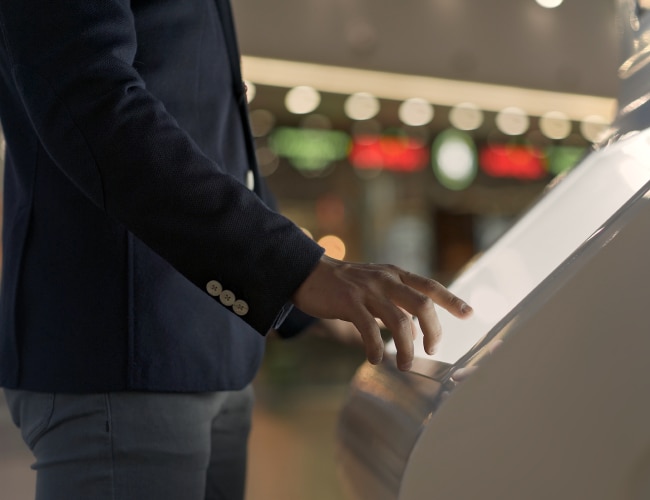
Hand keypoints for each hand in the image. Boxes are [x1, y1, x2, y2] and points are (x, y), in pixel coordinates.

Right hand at [291, 255, 472, 370]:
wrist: (308, 273)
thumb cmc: (344, 283)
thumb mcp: (375, 281)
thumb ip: (396, 297)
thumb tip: (416, 324)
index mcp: (395, 274)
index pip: (430, 285)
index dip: (451, 300)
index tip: (468, 314)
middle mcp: (386, 279)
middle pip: (422, 305)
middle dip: (433, 332)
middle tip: (431, 349)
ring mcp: (368, 290)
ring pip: (399, 322)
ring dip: (407, 348)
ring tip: (405, 364)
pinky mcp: (349, 301)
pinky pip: (369, 329)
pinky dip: (375, 348)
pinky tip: (375, 359)